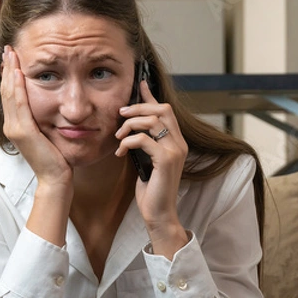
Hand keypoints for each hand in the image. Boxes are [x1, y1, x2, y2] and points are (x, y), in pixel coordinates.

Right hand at [0, 45, 72, 187]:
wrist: (56, 178)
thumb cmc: (56, 157)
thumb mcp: (48, 133)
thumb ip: (44, 119)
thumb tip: (51, 104)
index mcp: (16, 125)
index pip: (11, 94)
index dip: (9, 75)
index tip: (12, 57)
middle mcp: (11, 125)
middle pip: (6, 90)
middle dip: (7, 67)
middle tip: (8, 48)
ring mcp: (14, 128)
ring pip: (10, 93)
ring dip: (10, 71)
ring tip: (11, 53)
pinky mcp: (22, 131)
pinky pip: (19, 103)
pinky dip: (17, 86)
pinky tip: (17, 72)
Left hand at [115, 80, 188, 257]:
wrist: (159, 214)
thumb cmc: (151, 189)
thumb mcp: (145, 160)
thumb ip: (143, 142)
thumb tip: (131, 127)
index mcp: (176, 141)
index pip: (166, 110)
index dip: (151, 95)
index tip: (140, 84)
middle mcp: (179, 143)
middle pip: (161, 109)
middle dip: (138, 107)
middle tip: (121, 114)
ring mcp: (175, 151)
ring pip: (152, 121)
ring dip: (129, 125)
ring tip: (118, 137)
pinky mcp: (166, 160)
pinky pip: (143, 139)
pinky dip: (127, 142)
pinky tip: (120, 154)